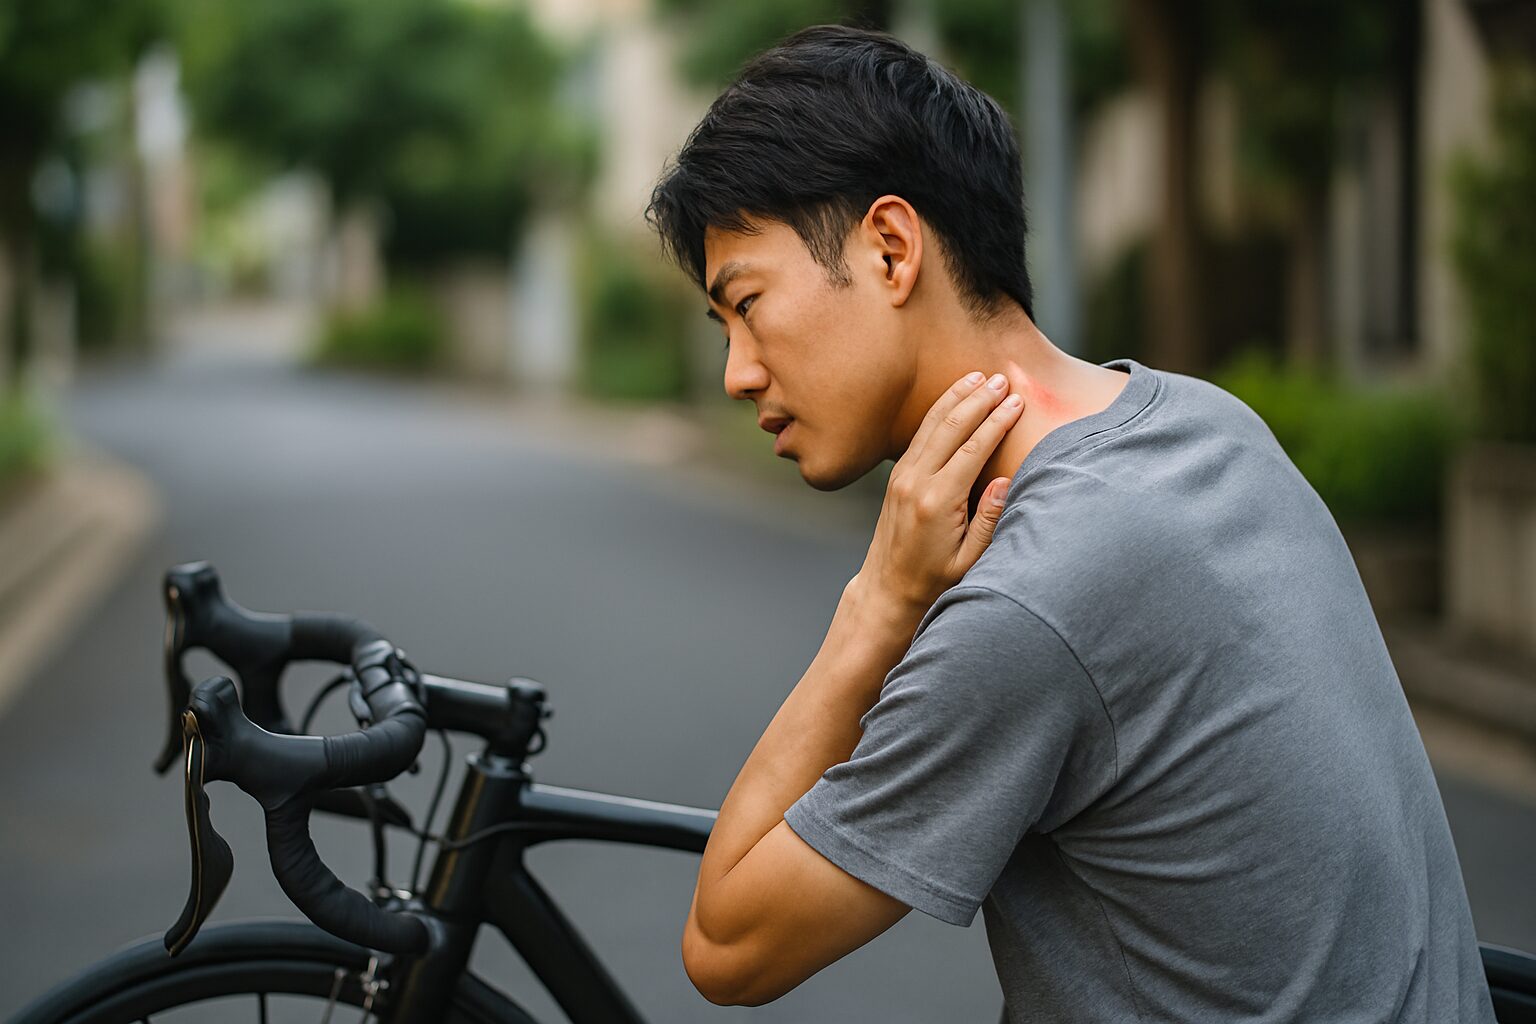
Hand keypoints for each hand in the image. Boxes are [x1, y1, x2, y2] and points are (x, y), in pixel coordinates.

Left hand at [856, 371, 1022, 621]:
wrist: (888, 588)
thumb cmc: (935, 579)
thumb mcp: (970, 559)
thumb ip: (989, 520)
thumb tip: (1005, 480)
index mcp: (936, 502)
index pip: (971, 450)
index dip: (996, 423)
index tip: (1016, 402)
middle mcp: (915, 483)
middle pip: (950, 428)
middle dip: (978, 400)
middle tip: (1003, 379)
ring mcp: (902, 477)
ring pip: (931, 425)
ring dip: (956, 397)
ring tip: (979, 376)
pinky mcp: (897, 477)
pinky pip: (920, 435)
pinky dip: (938, 412)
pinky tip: (954, 398)